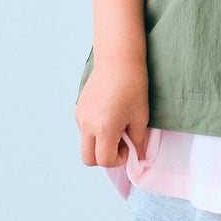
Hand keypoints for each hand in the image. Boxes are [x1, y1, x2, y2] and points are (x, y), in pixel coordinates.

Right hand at [77, 55, 151, 169]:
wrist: (118, 59)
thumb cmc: (133, 86)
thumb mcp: (140, 117)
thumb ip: (137, 141)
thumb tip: (138, 157)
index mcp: (104, 128)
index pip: (104, 160)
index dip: (119, 159)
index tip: (129, 145)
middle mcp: (87, 125)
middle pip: (88, 159)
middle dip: (105, 157)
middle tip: (120, 142)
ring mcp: (80, 116)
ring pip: (86, 144)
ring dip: (100, 143)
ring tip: (116, 124)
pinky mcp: (79, 109)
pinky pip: (84, 130)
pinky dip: (95, 131)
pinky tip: (109, 115)